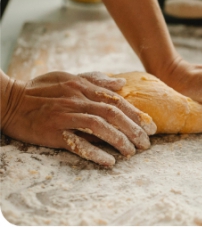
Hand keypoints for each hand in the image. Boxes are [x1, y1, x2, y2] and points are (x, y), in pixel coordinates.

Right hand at [1, 71, 156, 165]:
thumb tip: (121, 83)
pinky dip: (95, 152)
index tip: (151, 126)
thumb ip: (95, 80)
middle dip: (134, 129)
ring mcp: (65, 116)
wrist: (9, 101)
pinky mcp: (53, 132)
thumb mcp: (68, 77)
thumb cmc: (40, 89)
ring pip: (99, 127)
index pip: (116, 101)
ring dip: (119, 140)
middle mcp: (77, 100)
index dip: (136, 114)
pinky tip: (109, 161)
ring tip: (132, 152)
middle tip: (147, 144)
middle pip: (113, 114)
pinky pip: (77, 143)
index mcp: (82, 87)